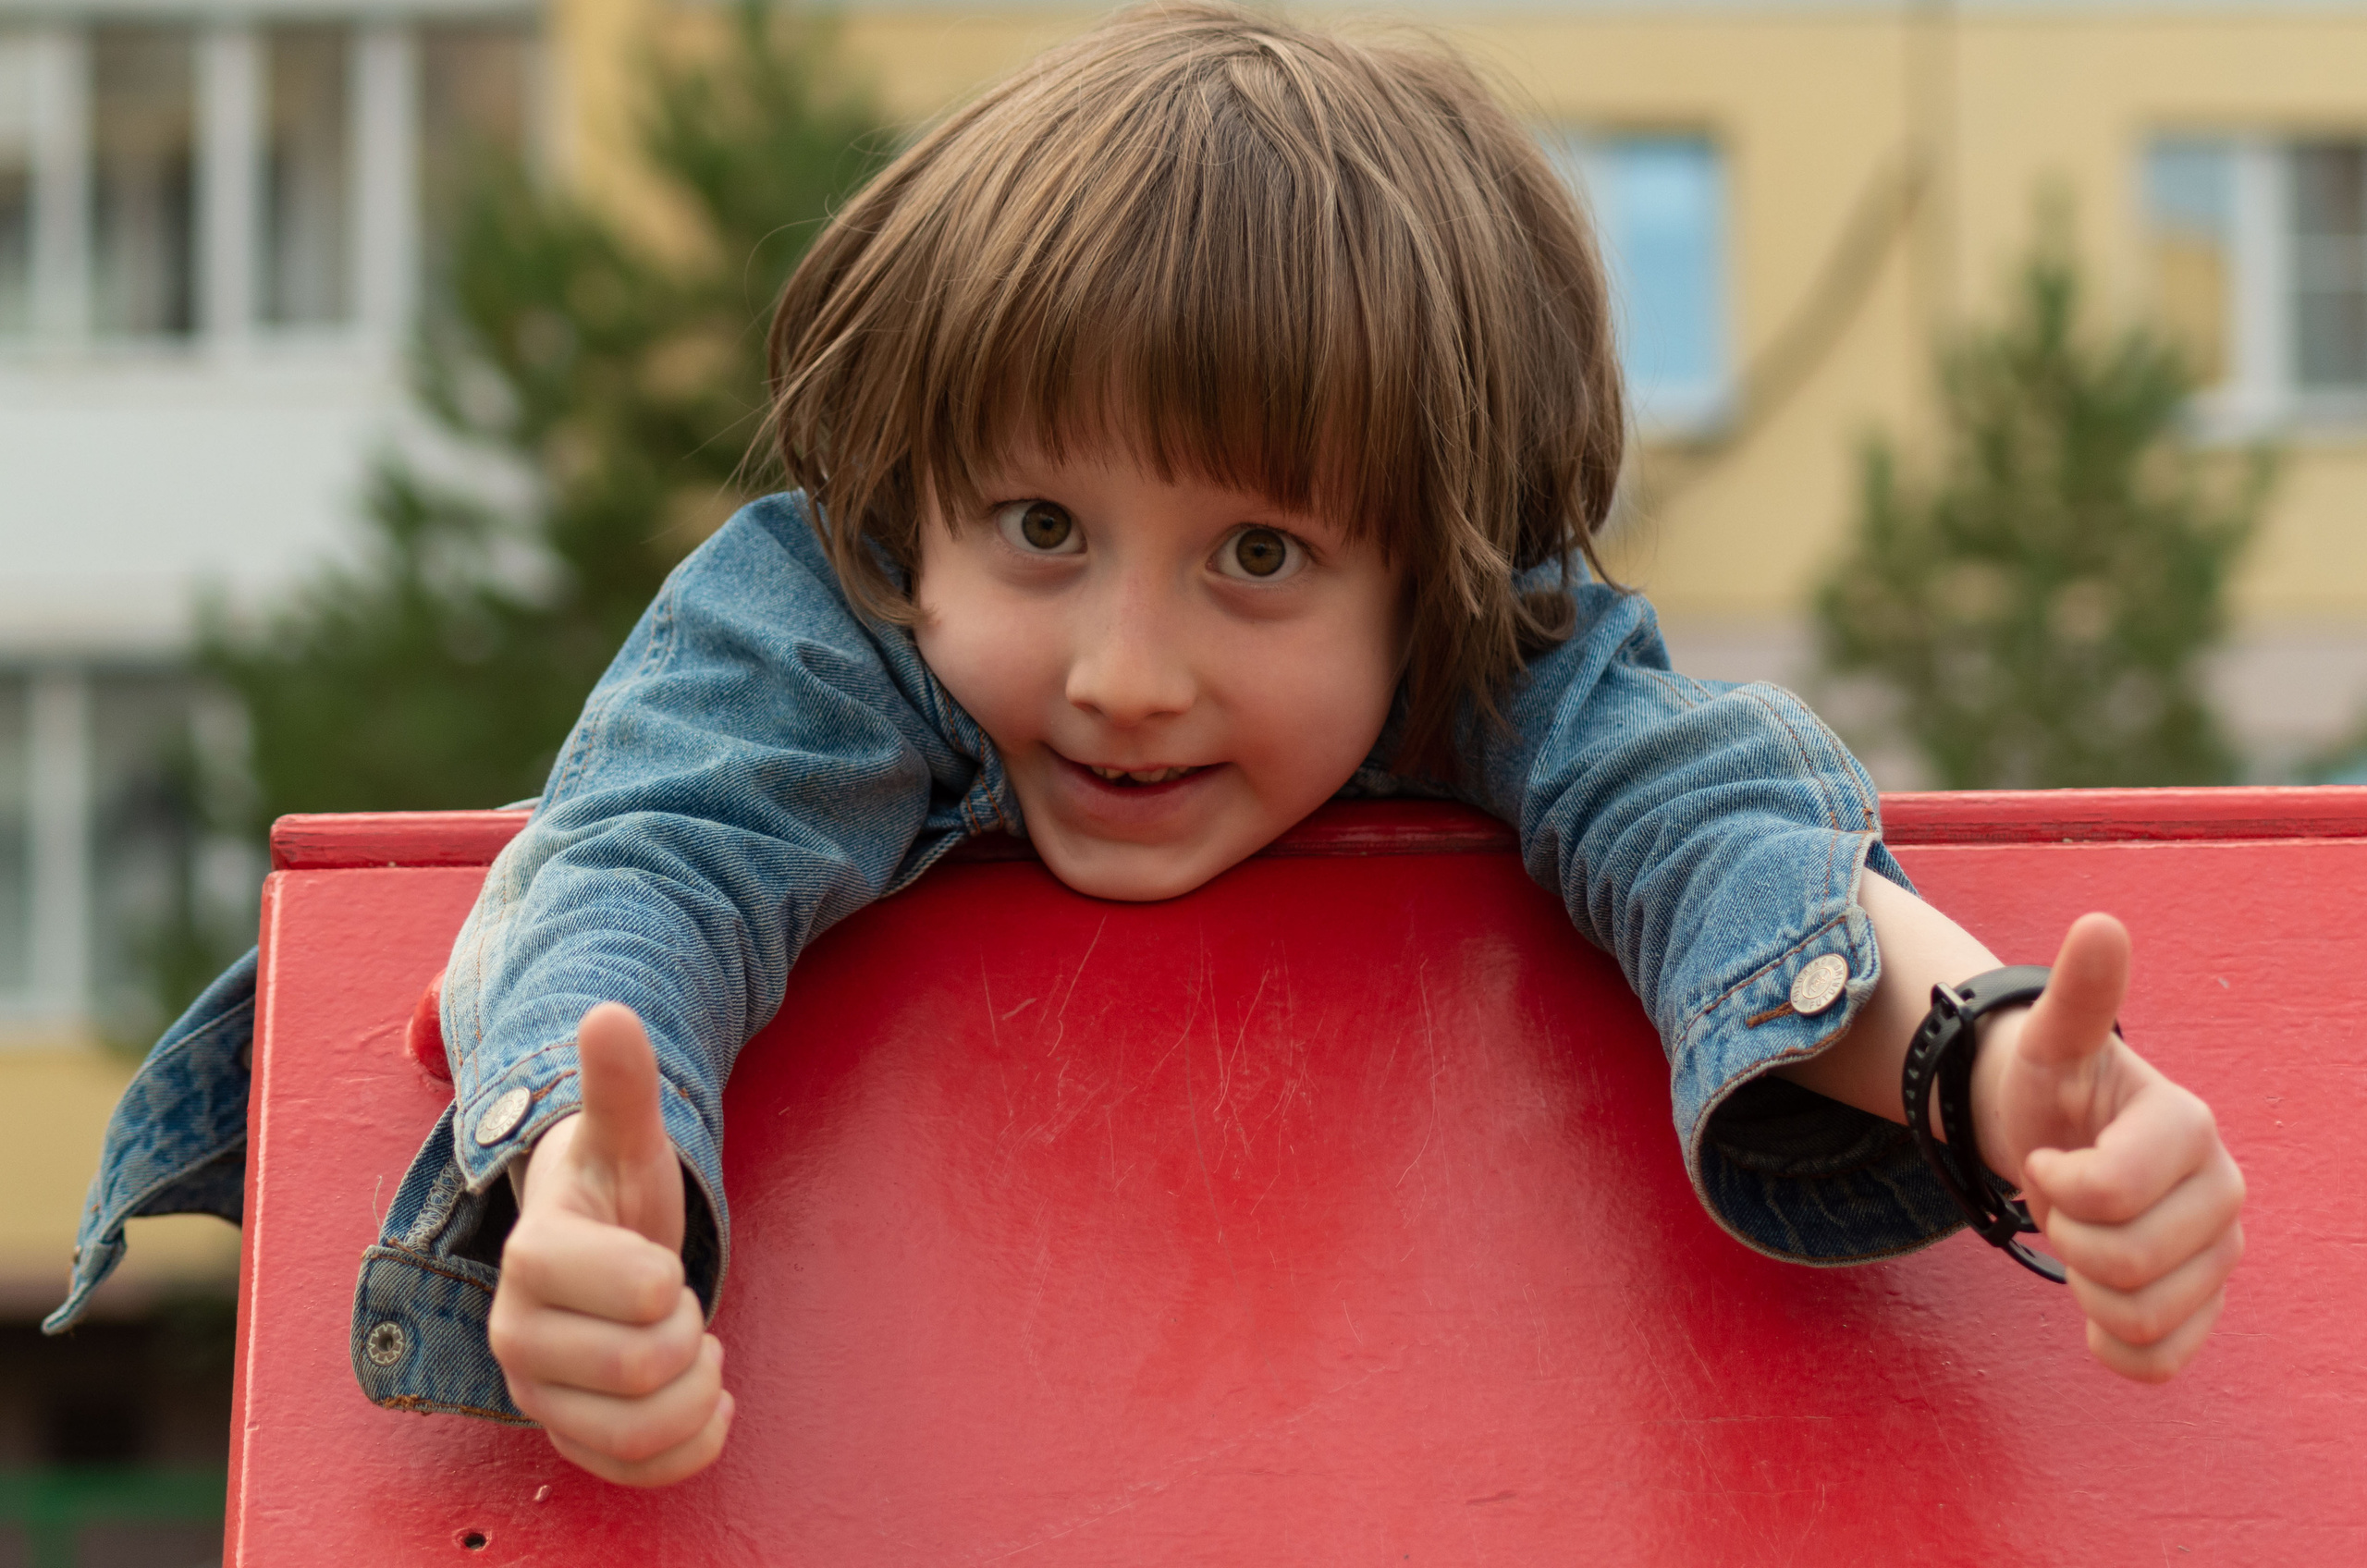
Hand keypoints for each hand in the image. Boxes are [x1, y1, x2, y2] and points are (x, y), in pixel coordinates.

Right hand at [487, 1002, 733, 1484]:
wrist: (595, 1256)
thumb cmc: (613, 1194)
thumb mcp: (625, 1138)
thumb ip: (620, 1085)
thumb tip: (609, 1014)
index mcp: (531, 1258)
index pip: (592, 1284)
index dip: (653, 1278)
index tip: (665, 1266)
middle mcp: (519, 1335)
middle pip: (635, 1370)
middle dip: (686, 1332)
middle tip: (678, 1302)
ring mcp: (542, 1394)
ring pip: (637, 1430)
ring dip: (695, 1390)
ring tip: (694, 1348)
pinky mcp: (571, 1439)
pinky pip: (637, 1476)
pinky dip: (692, 1446)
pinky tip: (708, 1401)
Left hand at [1971, 914, 2245, 1381]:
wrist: (2055, 1138)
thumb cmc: (2051, 1088)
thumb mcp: (2048, 1043)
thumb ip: (2078, 995)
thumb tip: (2101, 924)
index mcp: (2189, 1128)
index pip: (2105, 1192)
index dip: (2051, 1183)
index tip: (2045, 1157)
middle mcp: (2222, 1193)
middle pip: (2125, 1264)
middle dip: (2065, 1235)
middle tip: (2058, 1201)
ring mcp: (2219, 1254)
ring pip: (2142, 1316)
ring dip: (2083, 1288)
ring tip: (2078, 1239)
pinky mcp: (2203, 1304)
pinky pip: (2163, 1361)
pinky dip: (2116, 1347)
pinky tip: (2094, 1311)